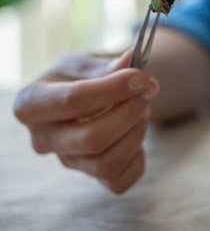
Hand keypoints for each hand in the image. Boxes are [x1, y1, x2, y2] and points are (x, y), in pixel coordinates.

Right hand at [14, 51, 159, 193]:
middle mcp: (43, 139)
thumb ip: (104, 65)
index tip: (141, 77)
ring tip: (143, 106)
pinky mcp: (89, 177)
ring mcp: (66, 161)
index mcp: (30, 104)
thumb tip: (130, 61)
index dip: (112, 89)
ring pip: (106, 163)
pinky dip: (137, 155)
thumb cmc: (75, 77)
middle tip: (148, 89)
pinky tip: (135, 130)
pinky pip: (119, 180)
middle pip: (91, 138)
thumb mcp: (82, 63)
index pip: (73, 101)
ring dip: (136, 131)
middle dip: (129, 112)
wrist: (77, 98)